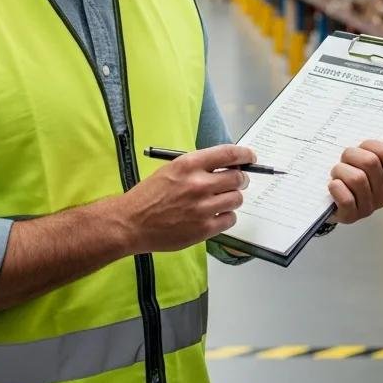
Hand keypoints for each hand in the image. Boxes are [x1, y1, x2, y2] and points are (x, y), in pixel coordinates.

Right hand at [119, 144, 254, 253]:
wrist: (131, 222)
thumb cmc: (149, 195)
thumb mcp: (171, 169)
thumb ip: (198, 166)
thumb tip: (225, 165)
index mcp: (188, 164)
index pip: (228, 154)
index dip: (244, 154)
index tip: (250, 157)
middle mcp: (198, 184)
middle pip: (238, 177)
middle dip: (241, 179)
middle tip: (236, 182)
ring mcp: (202, 208)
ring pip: (237, 199)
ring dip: (233, 198)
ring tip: (222, 200)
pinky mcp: (204, 229)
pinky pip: (230, 219)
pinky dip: (227, 216)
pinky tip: (215, 215)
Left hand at [327, 140, 382, 224]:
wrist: (328, 199)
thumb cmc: (348, 172)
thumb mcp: (363, 158)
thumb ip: (382, 145)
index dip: (369, 144)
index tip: (358, 146)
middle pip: (370, 162)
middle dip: (350, 155)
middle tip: (342, 160)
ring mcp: (369, 207)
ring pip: (357, 179)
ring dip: (340, 171)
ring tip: (336, 174)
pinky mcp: (351, 217)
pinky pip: (346, 199)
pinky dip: (336, 188)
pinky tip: (333, 186)